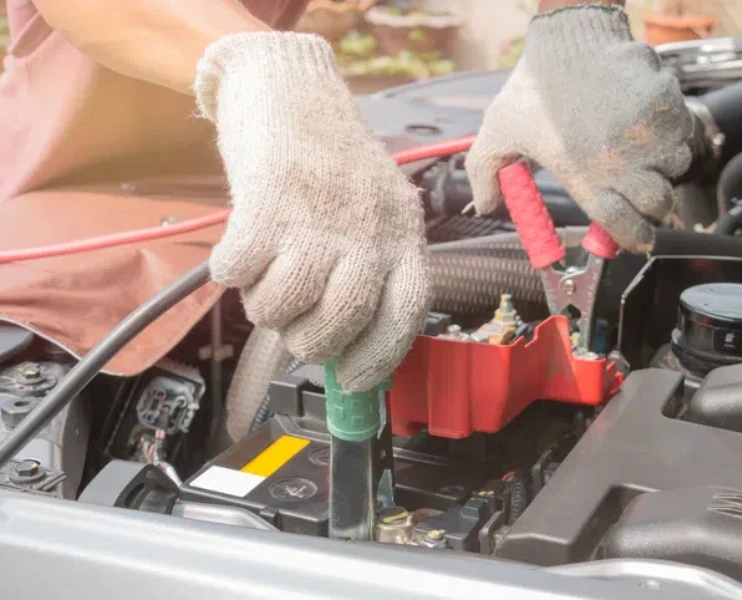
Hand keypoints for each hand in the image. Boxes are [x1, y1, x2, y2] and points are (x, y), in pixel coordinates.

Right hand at [194, 32, 428, 390]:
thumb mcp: (378, 211)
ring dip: (266, 306)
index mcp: (403, 233)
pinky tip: (241, 252)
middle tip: (295, 325)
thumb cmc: (334, 163)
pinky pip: (239, 274)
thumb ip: (373, 273)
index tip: (353, 382)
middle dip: (310, 341)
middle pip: (340, 323)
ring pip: (284, 307)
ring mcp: (319, 216)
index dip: (379, 360)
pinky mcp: (267, 204)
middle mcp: (368, 228)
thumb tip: (351, 354)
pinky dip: (231, 272)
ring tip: (268, 277)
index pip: (406, 315)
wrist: (292, 90)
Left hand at [467, 5, 692, 252]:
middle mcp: (621, 162)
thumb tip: (484, 206)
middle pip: (659, 205)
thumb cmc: (535, 85)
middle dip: (652, 202)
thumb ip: (485, 173)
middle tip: (637, 188)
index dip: (633, 237)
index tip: (635, 236)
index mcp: (583, 177)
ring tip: (637, 147)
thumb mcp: (498, 131)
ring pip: (676, 168)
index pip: (624, 228)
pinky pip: (684, 132)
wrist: (570, 36)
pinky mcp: (668, 106)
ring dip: (663, 164)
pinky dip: (672, 132)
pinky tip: (645, 121)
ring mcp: (649, 134)